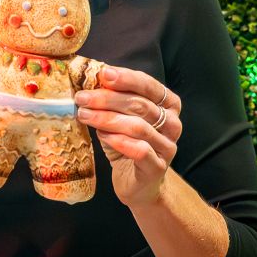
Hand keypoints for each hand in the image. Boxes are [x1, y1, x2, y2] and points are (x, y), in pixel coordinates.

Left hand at [75, 65, 181, 207]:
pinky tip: (102, 136)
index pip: (149, 85)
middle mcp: (173, 123)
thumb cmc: (127, 145)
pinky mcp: (158, 167)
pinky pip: (140, 150)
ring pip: (138, 127)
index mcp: (168, 105)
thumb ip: (112, 100)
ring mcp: (167, 146)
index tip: (104, 74)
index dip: (126, 78)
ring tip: (85, 115)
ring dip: (107, 119)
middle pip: (140, 105)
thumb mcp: (120, 118)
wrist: (137, 183)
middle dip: (108, 99)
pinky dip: (119, 141)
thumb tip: (88, 81)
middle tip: (83, 98)